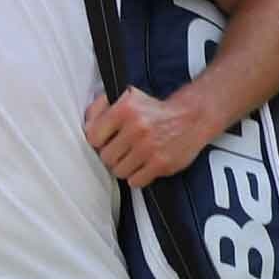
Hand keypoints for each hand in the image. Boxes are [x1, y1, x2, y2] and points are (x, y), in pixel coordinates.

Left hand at [85, 86, 211, 183]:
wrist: (192, 116)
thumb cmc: (156, 110)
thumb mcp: (128, 97)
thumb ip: (101, 108)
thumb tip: (86, 125)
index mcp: (125, 108)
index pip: (93, 137)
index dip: (99, 141)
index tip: (106, 141)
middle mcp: (136, 127)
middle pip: (106, 157)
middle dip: (113, 155)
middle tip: (123, 149)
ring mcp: (149, 147)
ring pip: (118, 171)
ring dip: (124, 167)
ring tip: (134, 157)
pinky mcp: (161, 163)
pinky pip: (135, 181)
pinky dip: (137, 176)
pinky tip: (144, 165)